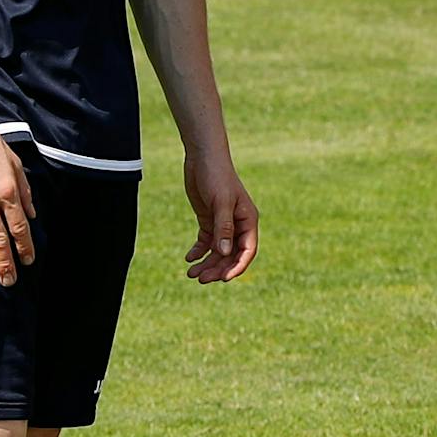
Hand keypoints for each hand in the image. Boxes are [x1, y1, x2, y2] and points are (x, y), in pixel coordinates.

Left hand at [183, 151, 258, 282]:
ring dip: (206, 263)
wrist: (203, 157)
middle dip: (217, 268)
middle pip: (231, 254)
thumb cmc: (217, 175)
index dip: (237, 266)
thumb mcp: (221, 202)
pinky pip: (206, 242)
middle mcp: (238, 224)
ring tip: (191, 273)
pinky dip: (198, 252)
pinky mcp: (209, 220)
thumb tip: (224, 253)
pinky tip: (189, 258)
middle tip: (200, 278)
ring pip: (218, 251)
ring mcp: (223, 223)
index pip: (247, 250)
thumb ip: (223, 228)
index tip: (223, 279)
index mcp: (248, 220)